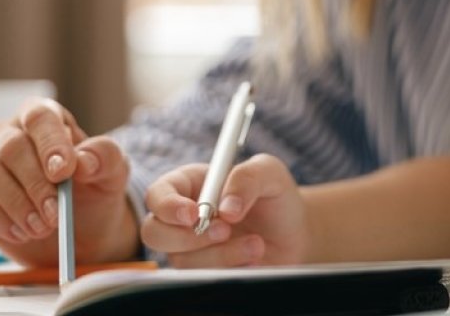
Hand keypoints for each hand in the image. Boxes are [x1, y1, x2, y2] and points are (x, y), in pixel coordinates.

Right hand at [0, 98, 138, 266]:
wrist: (85, 232)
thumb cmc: (96, 190)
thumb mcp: (113, 172)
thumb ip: (105, 158)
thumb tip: (83, 160)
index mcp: (47, 120)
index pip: (39, 116)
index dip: (49, 141)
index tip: (63, 171)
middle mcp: (13, 136)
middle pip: (10, 146)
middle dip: (35, 182)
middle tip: (57, 213)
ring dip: (17, 204)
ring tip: (44, 227)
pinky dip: (0, 220)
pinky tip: (24, 233)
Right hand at [141, 154, 308, 267]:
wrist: (294, 232)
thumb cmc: (274, 195)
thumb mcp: (268, 172)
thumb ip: (246, 178)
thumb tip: (225, 208)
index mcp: (188, 184)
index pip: (158, 195)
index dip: (168, 206)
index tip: (194, 214)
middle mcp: (181, 218)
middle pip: (155, 233)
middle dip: (188, 236)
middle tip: (225, 230)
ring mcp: (189, 248)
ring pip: (181, 260)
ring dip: (220, 255)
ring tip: (256, 244)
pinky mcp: (204, 271)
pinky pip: (202, 278)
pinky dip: (230, 270)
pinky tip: (254, 259)